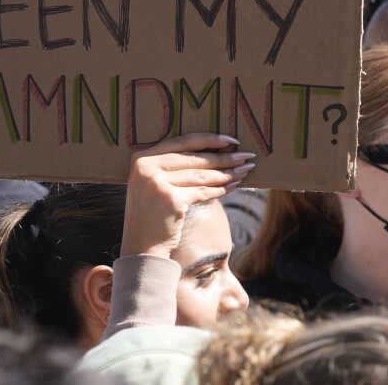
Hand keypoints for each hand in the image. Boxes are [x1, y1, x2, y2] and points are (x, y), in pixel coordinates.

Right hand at [121, 133, 255, 258]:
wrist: (142, 247)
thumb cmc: (153, 214)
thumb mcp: (154, 183)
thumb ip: (171, 166)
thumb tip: (213, 151)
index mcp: (141, 158)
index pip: (182, 142)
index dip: (209, 139)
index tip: (231, 140)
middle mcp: (147, 167)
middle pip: (194, 158)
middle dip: (224, 157)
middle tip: (246, 156)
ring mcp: (158, 183)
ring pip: (201, 175)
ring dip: (226, 173)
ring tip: (244, 170)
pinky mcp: (172, 200)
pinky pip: (203, 192)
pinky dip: (221, 189)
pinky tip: (233, 186)